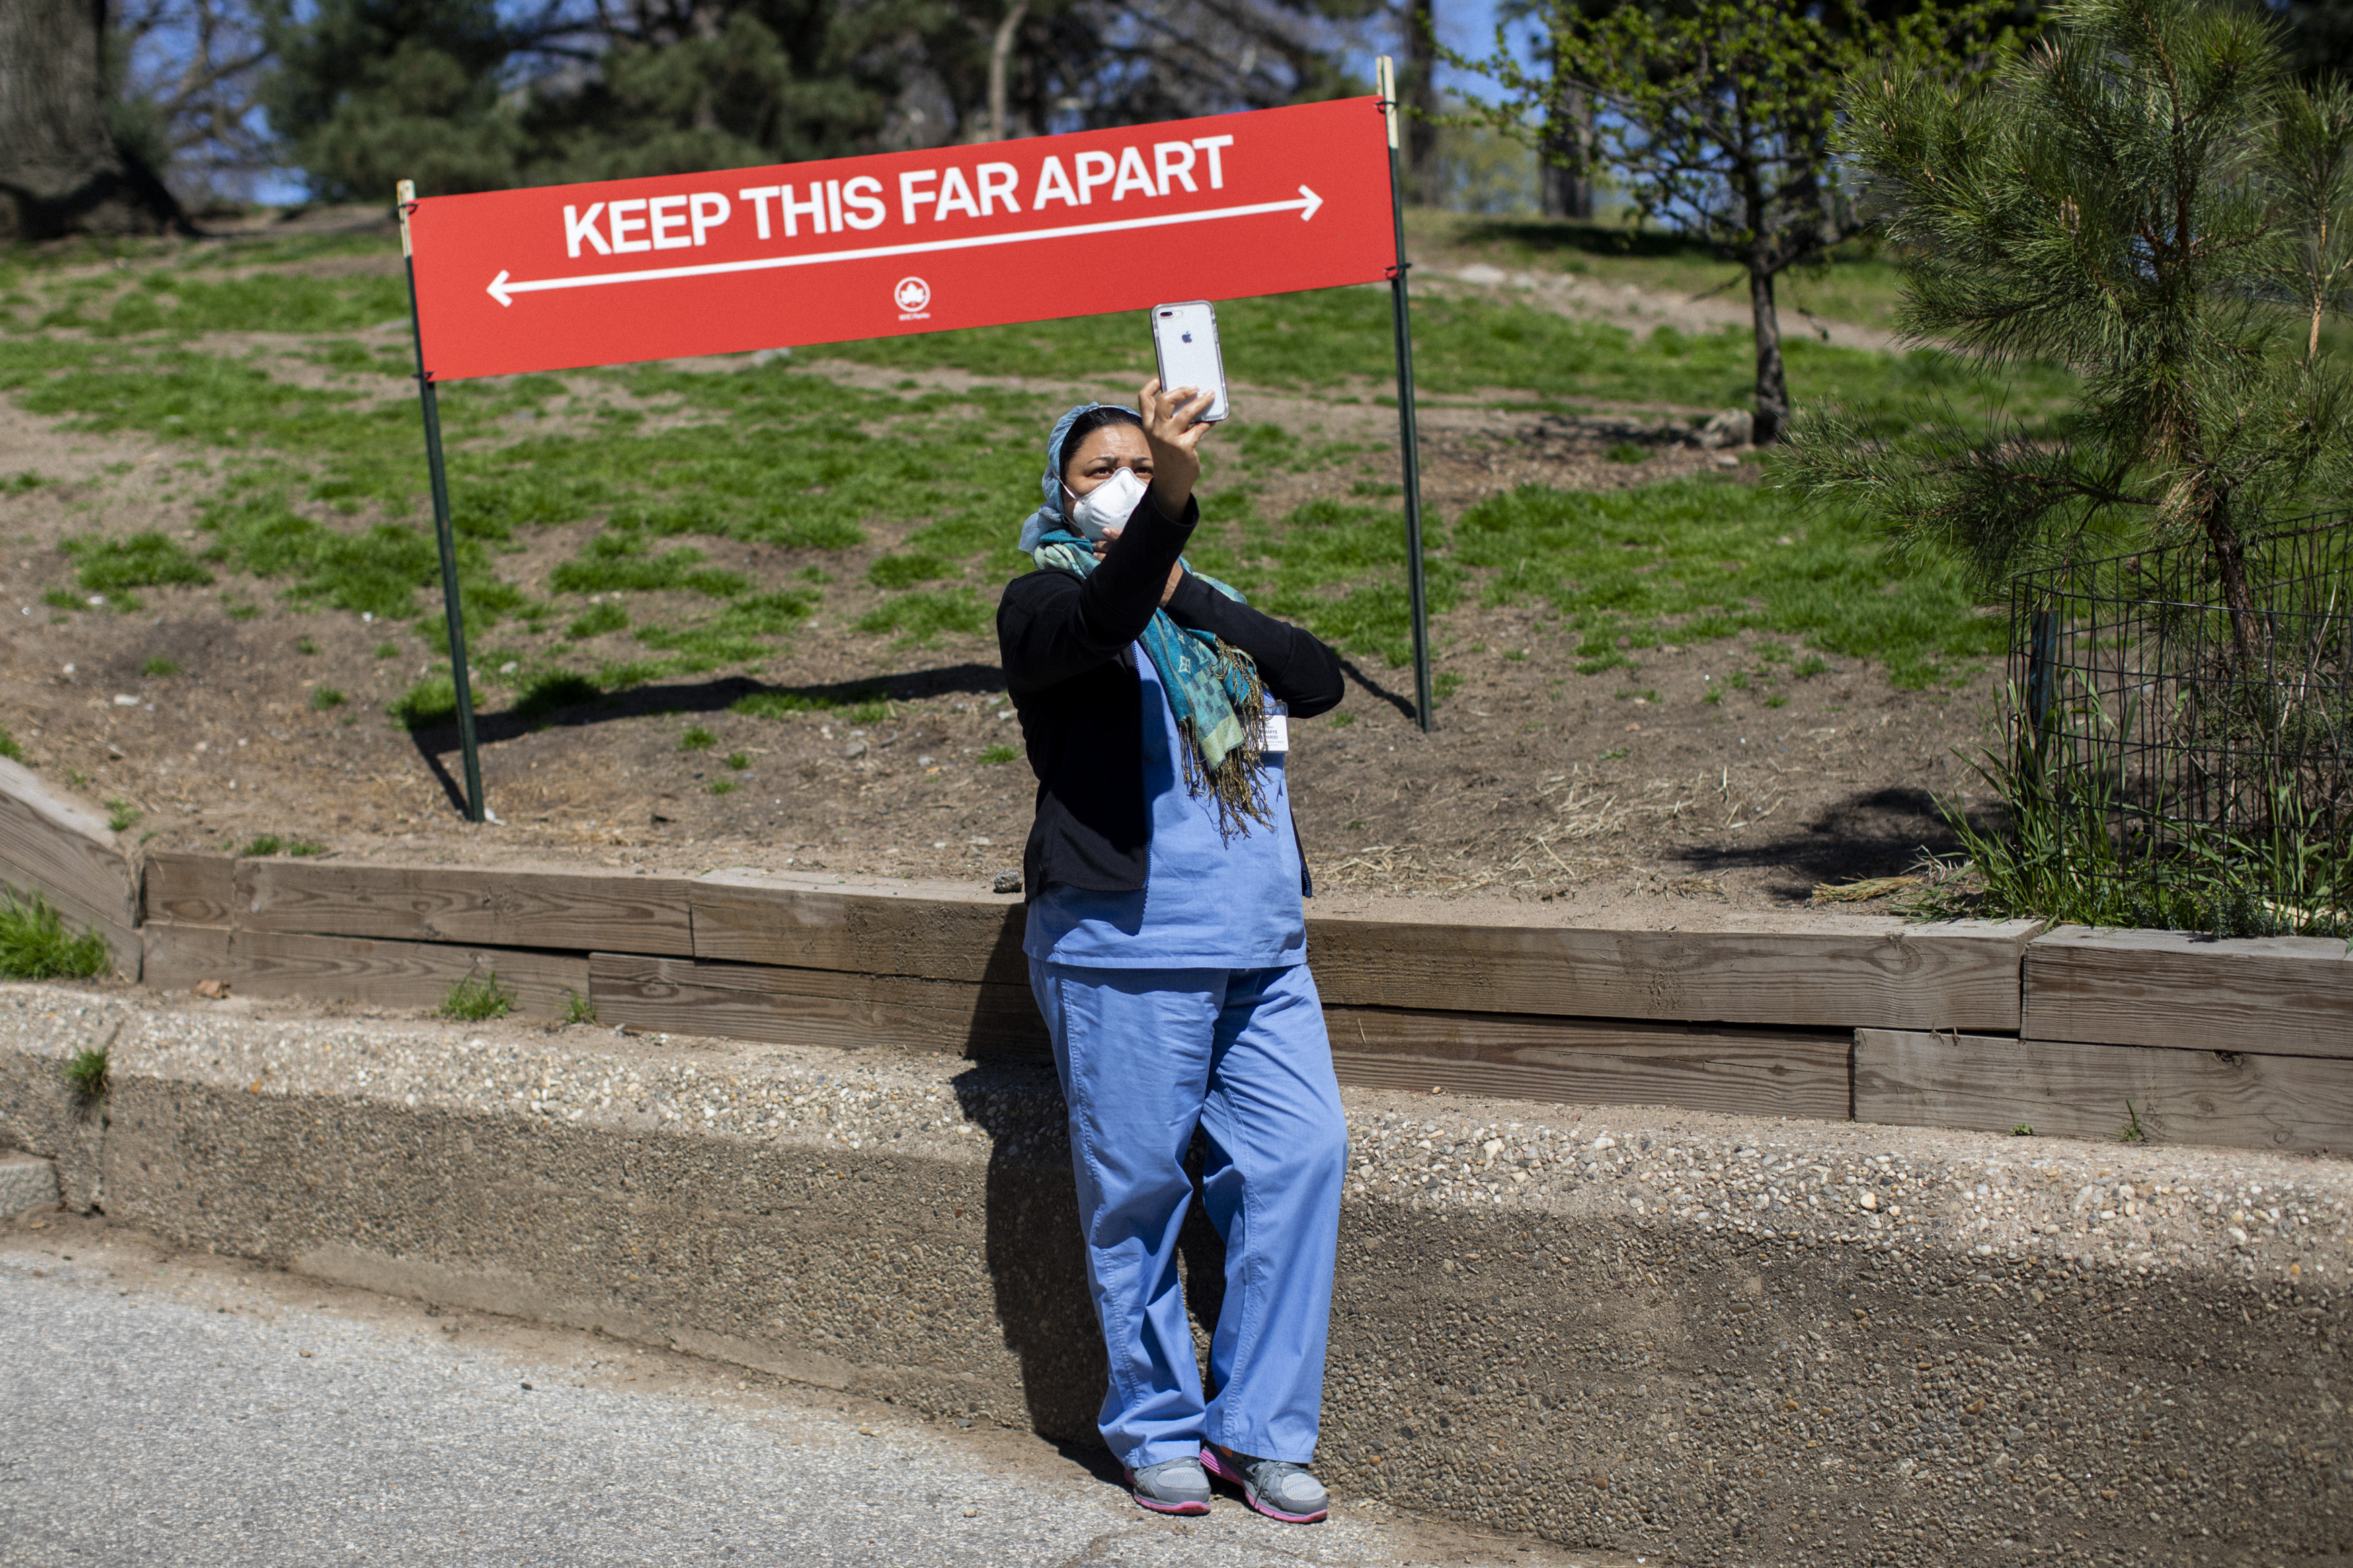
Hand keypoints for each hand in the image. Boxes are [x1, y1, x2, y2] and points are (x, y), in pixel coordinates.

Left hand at [1095, 539, 1182, 605]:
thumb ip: (1153, 544)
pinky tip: (1099, 567)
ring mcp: (1134, 569)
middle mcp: (1140, 556)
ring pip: (1113, 560)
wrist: (1175, 589)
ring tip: (1093, 552)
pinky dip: (1106, 568)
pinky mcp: (1131, 580)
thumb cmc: (1170, 569)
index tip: (1104, 531)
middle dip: (1104, 545)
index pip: (1128, 537)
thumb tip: (1140, 531)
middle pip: (1117, 548)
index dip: (1115, 534)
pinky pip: (1114, 572)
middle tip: (1094, 542)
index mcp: (1147, 548)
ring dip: (1102, 556)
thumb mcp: (1165, 553)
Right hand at [1137, 377, 1214, 518]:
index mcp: (1147, 424)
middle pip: (1166, 400)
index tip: (1163, 377)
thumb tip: (1192, 397)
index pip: (1144, 398)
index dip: (1152, 384)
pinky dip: (1209, 422)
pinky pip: (1200, 428)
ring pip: (1187, 412)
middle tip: (1194, 386)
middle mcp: (1156, 430)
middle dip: (1181, 390)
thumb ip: (1170, 419)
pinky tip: (1214, 419)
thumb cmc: (1168, 454)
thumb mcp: (1163, 435)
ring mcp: (1169, 438)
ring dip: (1201, 401)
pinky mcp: (1184, 447)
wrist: (1171, 482)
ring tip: (1211, 394)